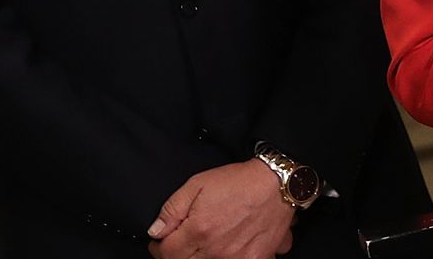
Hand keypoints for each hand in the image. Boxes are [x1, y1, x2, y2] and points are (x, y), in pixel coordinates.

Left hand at [147, 160, 294, 258]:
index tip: (160, 242)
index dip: (158, 248)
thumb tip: (155, 231)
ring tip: (204, 244)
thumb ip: (172, 209)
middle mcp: (216, 250)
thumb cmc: (238, 182)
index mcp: (199, 230)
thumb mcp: (198, 184)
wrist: (277, 184)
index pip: (167, 254)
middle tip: (180, 244)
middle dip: (177, 254)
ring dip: (200, 258)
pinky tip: (228, 250)